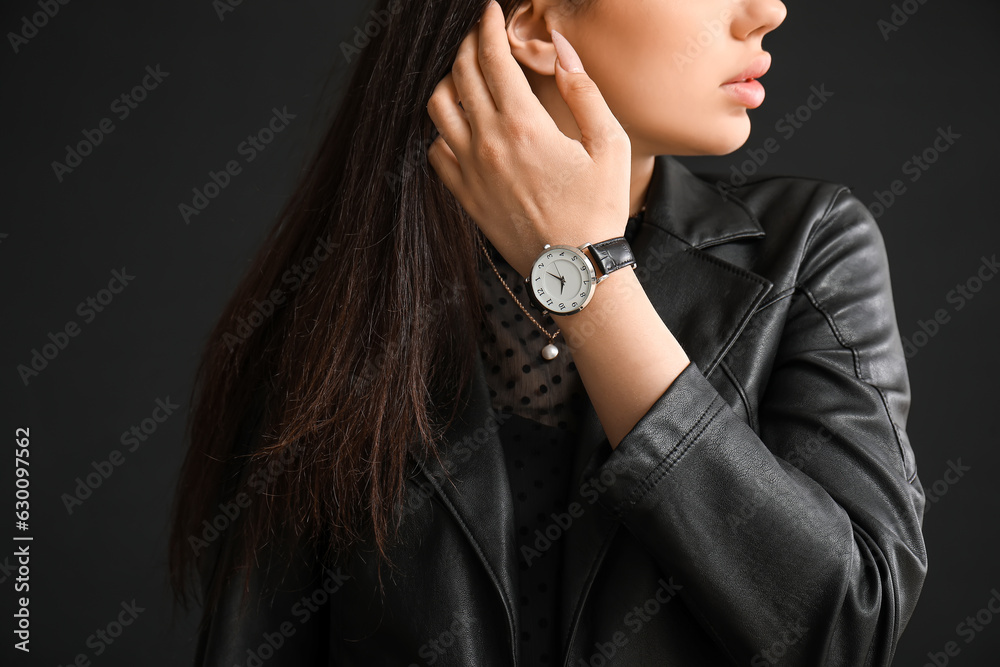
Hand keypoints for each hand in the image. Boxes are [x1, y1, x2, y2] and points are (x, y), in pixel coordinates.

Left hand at [425, 0, 631, 278]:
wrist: (574, 270)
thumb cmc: (598, 209)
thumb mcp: (608, 144)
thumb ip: (583, 90)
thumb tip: (560, 47)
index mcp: (523, 125)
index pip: (491, 57)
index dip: (487, 26)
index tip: (490, 11)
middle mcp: (487, 144)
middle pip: (460, 75)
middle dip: (468, 45)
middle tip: (481, 36)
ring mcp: (470, 171)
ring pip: (438, 109)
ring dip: (449, 82)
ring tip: (467, 76)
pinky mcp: (464, 196)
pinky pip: (435, 150)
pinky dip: (442, 129)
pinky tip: (462, 126)